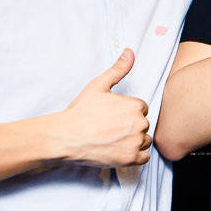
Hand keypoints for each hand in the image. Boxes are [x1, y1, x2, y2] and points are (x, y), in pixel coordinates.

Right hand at [54, 49, 151, 166]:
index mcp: (135, 106)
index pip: (140, 109)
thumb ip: (118, 70)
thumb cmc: (80, 112)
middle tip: (109, 129)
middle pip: (143, 125)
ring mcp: (135, 142)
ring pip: (144, 141)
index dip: (126, 113)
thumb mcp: (98, 86)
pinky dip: (134, 155)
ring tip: (113, 139)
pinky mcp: (131, 159)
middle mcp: (139, 124)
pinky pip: (144, 158)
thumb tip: (130, 52)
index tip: (112, 116)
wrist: (66, 137)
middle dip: (130, 127)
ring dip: (133, 141)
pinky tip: (119, 150)